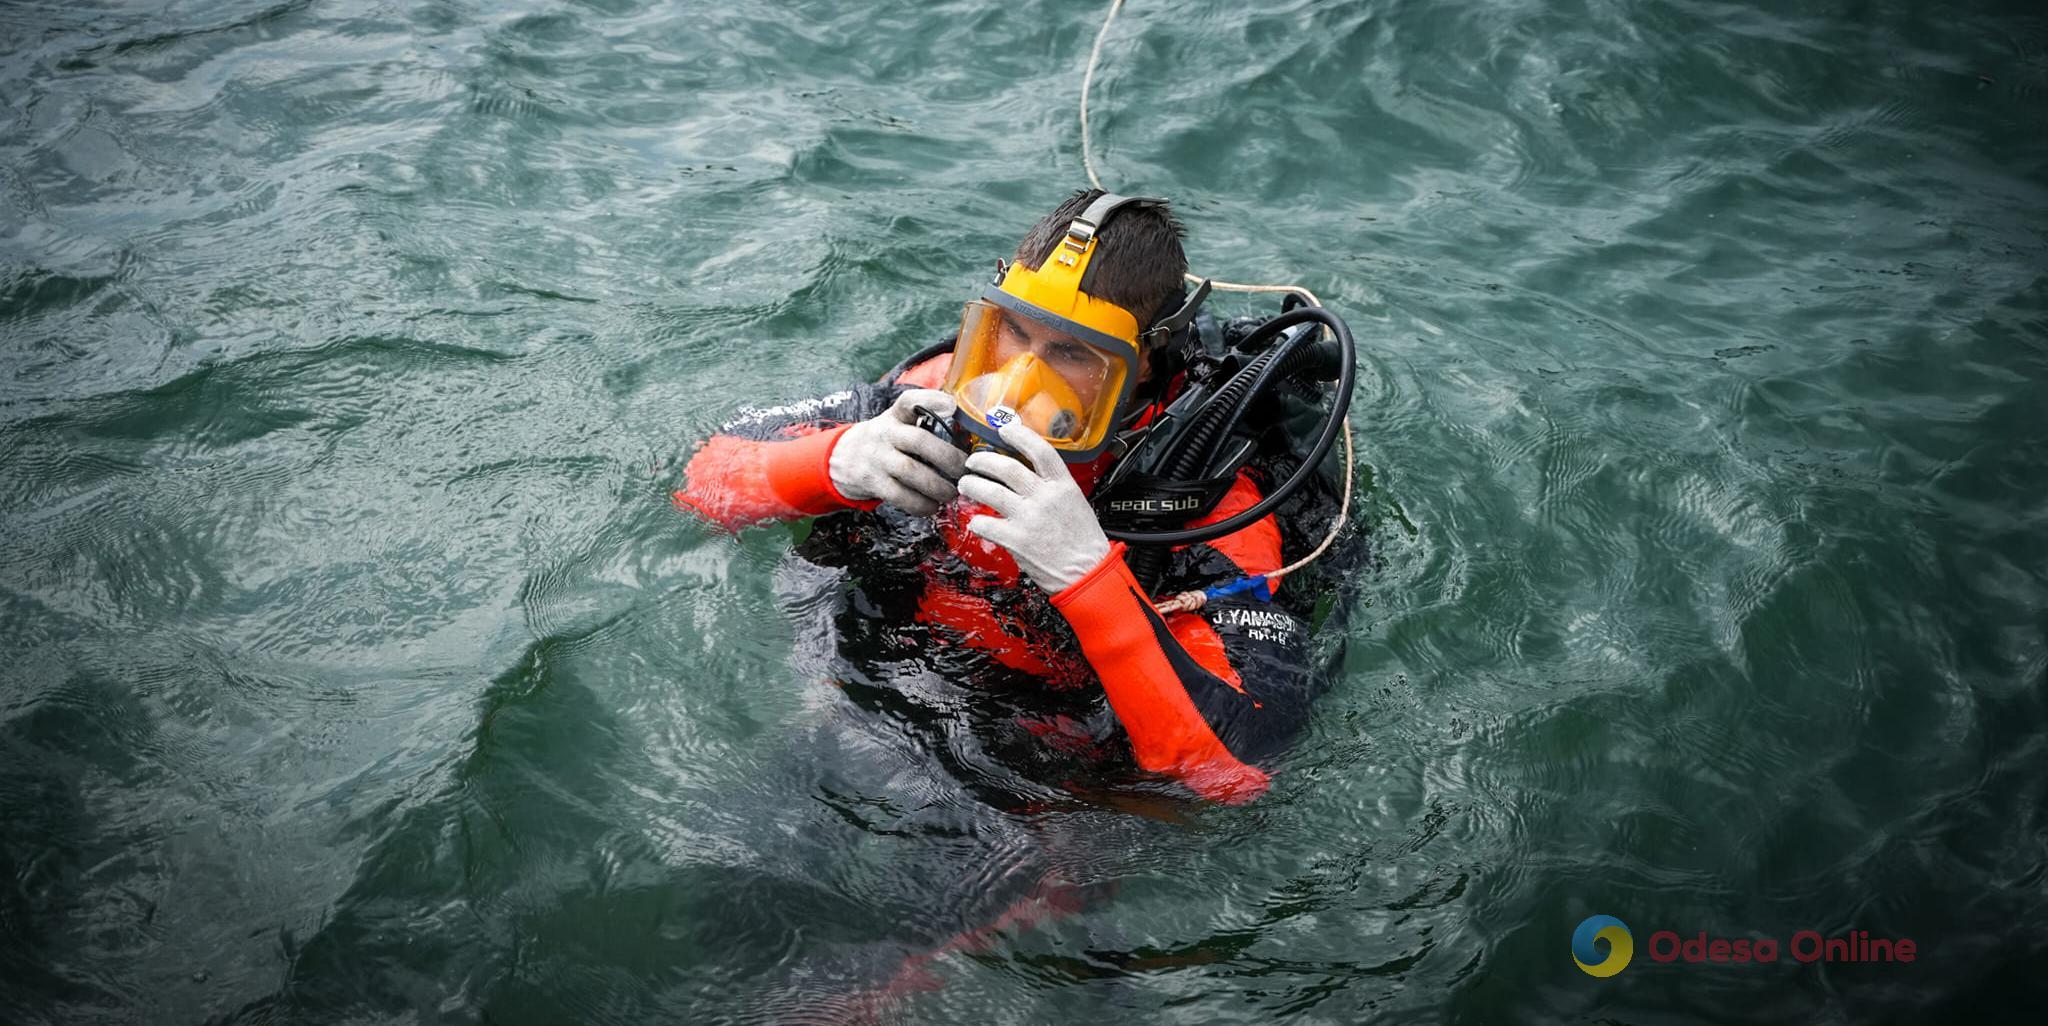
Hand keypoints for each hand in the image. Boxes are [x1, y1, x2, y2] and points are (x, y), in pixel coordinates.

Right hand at [829, 389, 968, 515]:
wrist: (840, 458)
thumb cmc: (883, 441)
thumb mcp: (896, 423)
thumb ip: (923, 424)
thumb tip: (968, 437)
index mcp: (895, 416)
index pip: (909, 400)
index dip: (931, 400)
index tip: (952, 406)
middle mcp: (885, 433)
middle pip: (918, 441)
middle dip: (947, 458)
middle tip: (963, 471)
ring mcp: (877, 458)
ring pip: (911, 471)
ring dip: (937, 486)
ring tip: (950, 493)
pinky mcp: (872, 482)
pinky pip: (899, 496)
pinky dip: (920, 504)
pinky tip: (931, 506)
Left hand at [956, 418, 1112, 592]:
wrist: (1088, 574)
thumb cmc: (1084, 543)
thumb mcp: (1076, 504)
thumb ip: (1053, 488)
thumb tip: (1030, 477)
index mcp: (1063, 486)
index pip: (1040, 450)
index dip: (1019, 435)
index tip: (1004, 429)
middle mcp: (1045, 497)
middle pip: (1006, 467)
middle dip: (983, 461)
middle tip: (973, 462)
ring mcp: (1029, 518)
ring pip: (990, 491)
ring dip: (972, 485)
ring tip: (965, 485)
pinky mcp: (1017, 540)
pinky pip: (985, 523)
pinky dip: (976, 521)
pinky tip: (976, 522)